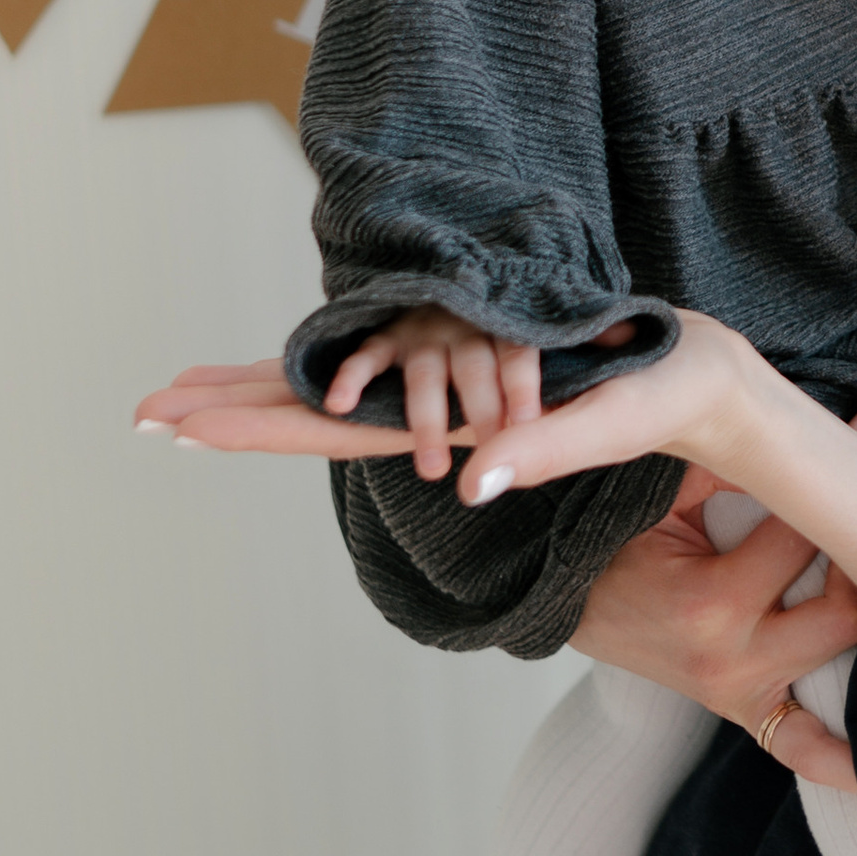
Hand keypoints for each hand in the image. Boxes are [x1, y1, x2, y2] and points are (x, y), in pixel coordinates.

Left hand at [136, 310, 746, 498]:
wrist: (709, 387)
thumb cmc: (671, 401)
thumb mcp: (610, 420)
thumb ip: (541, 451)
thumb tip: (470, 480)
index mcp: (455, 429)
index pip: (334, 433)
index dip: (257, 427)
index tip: (180, 422)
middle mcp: (436, 420)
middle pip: (314, 419)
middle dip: (230, 411)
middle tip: (147, 410)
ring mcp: (449, 400)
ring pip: (338, 401)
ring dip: (266, 397)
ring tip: (194, 397)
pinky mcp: (472, 377)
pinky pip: (380, 376)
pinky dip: (327, 375)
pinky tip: (301, 375)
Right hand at [318, 303, 551, 484]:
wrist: (457, 313)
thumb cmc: (517, 361)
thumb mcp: (543, 371)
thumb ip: (550, 410)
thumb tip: (567, 413)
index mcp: (508, 327)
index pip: (517, 352)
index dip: (520, 386)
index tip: (526, 422)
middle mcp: (466, 325)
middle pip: (474, 368)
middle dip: (482, 413)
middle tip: (493, 454)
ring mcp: (424, 331)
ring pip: (425, 377)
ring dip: (428, 423)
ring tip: (433, 471)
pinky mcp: (387, 339)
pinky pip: (368, 356)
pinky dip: (352, 377)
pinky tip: (340, 405)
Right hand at [578, 488, 856, 789]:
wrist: (563, 597)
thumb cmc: (611, 540)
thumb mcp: (661, 492)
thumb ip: (730, 461)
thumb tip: (807, 433)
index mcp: (708, 606)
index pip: (805, 539)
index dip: (836, 477)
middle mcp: (730, 661)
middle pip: (844, 614)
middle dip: (854, 557)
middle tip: (848, 515)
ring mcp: (738, 695)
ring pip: (841, 660)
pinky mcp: (742, 711)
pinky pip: (800, 750)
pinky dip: (841, 760)